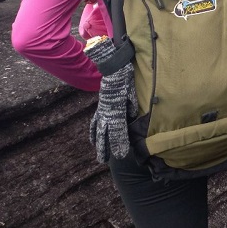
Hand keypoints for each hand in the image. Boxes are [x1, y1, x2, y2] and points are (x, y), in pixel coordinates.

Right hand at [86, 37, 137, 162]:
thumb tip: (133, 115)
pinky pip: (95, 122)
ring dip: (99, 144)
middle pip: (105, 133)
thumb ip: (132, 104)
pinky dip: (93, 132)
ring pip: (98, 130)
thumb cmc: (125, 77)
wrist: (113, 66)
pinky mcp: (101, 107)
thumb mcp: (132, 90)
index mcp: (115, 107)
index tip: (121, 154)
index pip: (118, 129)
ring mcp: (102, 109)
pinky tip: (93, 141)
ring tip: (100, 158)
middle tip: (105, 161)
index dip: (119, 142)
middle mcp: (106, 111)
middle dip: (106, 148)